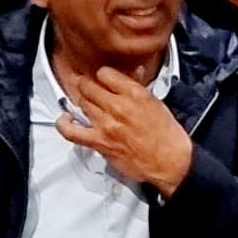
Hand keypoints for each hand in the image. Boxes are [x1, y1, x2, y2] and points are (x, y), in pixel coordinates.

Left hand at [56, 68, 193, 196]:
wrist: (172, 164)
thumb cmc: (168, 137)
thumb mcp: (157, 104)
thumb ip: (138, 88)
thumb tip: (131, 75)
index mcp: (134, 94)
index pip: (105, 73)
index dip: (103, 76)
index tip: (105, 80)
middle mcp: (118, 107)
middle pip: (88, 86)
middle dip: (90, 86)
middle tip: (93, 90)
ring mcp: (106, 124)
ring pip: (81, 102)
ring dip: (84, 102)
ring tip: (89, 104)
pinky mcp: (100, 142)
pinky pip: (71, 131)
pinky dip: (64, 124)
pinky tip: (66, 119)